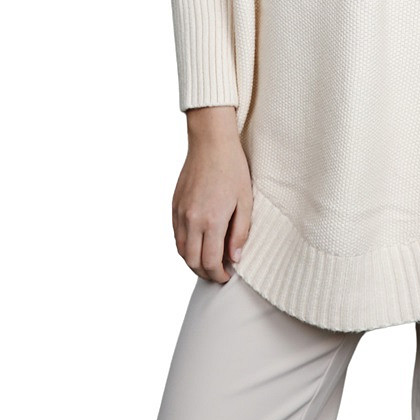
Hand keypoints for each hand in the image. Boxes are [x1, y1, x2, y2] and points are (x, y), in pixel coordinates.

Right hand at [172, 107, 252, 283]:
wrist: (211, 142)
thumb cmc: (233, 168)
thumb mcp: (245, 201)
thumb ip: (240, 232)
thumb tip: (235, 258)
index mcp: (212, 220)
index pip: (210, 262)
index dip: (219, 275)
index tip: (227, 276)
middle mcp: (191, 220)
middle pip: (192, 261)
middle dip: (205, 273)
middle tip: (218, 274)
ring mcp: (180, 213)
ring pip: (180, 251)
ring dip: (193, 262)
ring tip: (208, 263)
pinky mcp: (174, 206)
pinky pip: (176, 235)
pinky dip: (184, 247)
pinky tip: (197, 245)